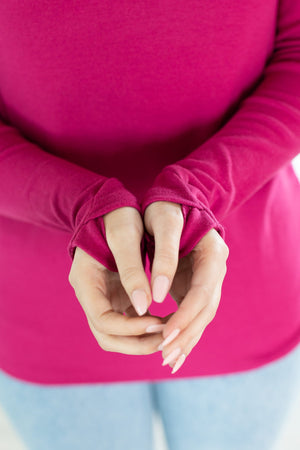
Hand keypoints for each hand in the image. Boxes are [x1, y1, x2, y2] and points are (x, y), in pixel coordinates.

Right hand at [68, 207, 164, 354]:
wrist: (111, 206)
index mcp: (84, 280)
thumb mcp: (125, 236)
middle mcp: (89, 294)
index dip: (130, 328)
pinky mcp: (115, 296)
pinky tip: (166, 320)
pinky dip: (145, 328)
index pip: (102, 321)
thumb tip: (146, 306)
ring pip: (116, 335)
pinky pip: (127, 323)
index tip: (158, 322)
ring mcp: (101, 297)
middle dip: (137, 343)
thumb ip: (132, 271)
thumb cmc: (117, 216)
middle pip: (107, 336)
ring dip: (141, 340)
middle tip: (166, 338)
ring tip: (169, 332)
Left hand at [144, 201, 228, 371]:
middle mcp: (216, 270)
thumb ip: (163, 257)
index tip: (165, 334)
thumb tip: (157, 297)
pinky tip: (171, 348)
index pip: (203, 293)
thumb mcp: (163, 224)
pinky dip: (183, 331)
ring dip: (186, 339)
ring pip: (201, 316)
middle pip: (206, 309)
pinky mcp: (195, 285)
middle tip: (165, 355)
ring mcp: (208, 279)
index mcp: (214, 254)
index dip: (185, 315)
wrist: (174, 200)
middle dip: (186, 334)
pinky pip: (192, 312)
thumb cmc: (165, 208)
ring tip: (168, 360)